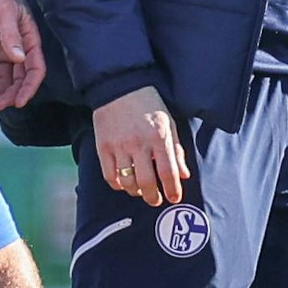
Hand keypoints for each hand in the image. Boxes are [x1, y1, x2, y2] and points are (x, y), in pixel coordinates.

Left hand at [0, 0, 45, 109]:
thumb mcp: (4, 12)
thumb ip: (10, 35)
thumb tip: (19, 59)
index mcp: (30, 39)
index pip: (35, 69)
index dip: (29, 87)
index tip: (20, 102)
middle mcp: (19, 48)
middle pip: (19, 78)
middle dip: (10, 94)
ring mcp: (4, 50)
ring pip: (4, 78)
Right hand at [92, 85, 188, 204]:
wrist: (120, 87)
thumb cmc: (149, 105)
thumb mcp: (169, 124)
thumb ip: (176, 151)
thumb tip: (184, 175)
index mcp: (159, 137)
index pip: (167, 172)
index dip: (172, 190)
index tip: (174, 198)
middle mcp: (139, 143)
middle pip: (146, 182)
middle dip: (153, 197)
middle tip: (156, 200)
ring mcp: (119, 146)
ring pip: (127, 182)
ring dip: (136, 192)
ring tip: (141, 191)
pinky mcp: (103, 147)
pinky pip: (109, 175)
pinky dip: (117, 184)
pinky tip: (124, 183)